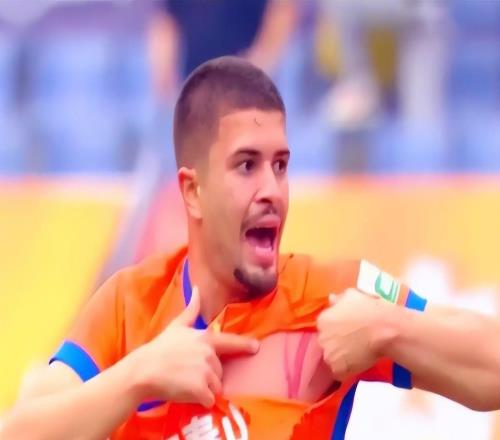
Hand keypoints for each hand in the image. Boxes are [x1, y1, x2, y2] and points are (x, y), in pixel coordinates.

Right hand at [135, 287, 258, 407]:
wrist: (143, 371)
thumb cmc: (159, 349)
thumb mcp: (177, 326)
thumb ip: (191, 309)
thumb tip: (197, 288)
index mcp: (206, 338)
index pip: (230, 342)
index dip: (244, 345)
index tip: (256, 347)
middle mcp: (209, 354)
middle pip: (220, 371)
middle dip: (209, 375)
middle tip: (187, 373)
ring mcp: (206, 372)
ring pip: (216, 387)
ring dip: (205, 389)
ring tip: (185, 383)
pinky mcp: (201, 389)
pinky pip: (209, 400)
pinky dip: (200, 401)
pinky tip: (186, 394)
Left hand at [317, 288, 389, 380]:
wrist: (385, 330)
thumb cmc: (370, 310)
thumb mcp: (352, 295)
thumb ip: (338, 299)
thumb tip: (331, 299)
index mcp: (322, 320)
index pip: (324, 326)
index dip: (336, 328)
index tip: (347, 330)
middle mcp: (321, 338)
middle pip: (326, 342)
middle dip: (336, 342)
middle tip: (353, 342)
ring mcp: (328, 355)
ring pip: (331, 357)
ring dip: (341, 357)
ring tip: (356, 354)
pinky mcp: (338, 370)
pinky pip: (338, 372)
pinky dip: (346, 370)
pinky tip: (357, 364)